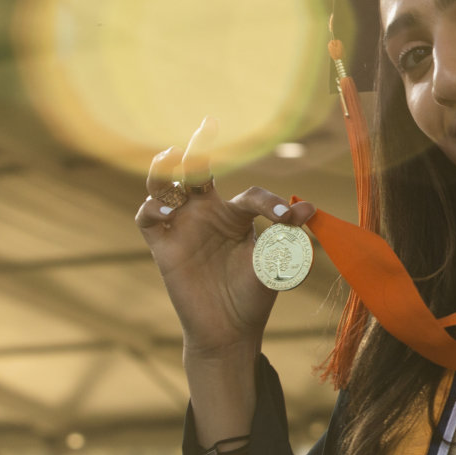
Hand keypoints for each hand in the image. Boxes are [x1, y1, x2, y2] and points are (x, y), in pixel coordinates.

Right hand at [133, 117, 318, 360]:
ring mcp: (182, 227)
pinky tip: (166, 210)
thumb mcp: (275, 264)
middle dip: (200, 144)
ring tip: (173, 155)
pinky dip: (152, 207)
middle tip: (209, 124)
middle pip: (197, 169)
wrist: (230, 331)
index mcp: (236, 215)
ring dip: (165, 167)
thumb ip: (287, 235)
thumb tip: (308, 208)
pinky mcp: (163, 246)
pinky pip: (147, 217)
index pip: (251, 195)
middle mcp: (207, 214)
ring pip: (164, 185)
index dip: (270, 204)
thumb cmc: (253, 295)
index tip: (287, 221)